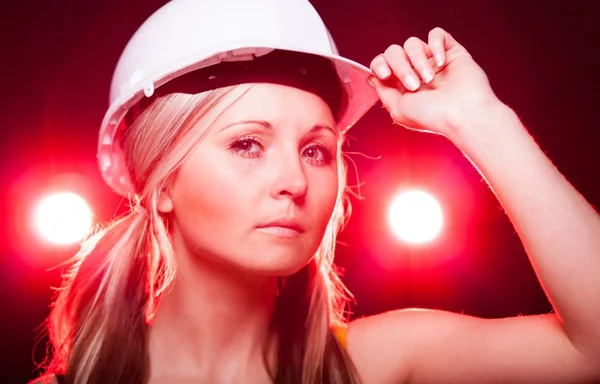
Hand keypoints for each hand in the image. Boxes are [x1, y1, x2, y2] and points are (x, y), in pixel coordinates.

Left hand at [368, 27, 501, 137]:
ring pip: (413, 43)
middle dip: (400, 66)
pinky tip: (440, 62)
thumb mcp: (398, 109)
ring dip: (417, 60)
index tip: (385, 75)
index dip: (379, 64)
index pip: (382, 63)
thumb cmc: (432, 117)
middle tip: (413, 85)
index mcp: (402, 85)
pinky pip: (437, 34)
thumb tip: (370, 77)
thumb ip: (383, 92)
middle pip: (395, 51)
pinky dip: (435, 45)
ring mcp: (433, 61)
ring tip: (428, 79)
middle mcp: (416, 71)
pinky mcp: (451, 52)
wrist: (462, 115)